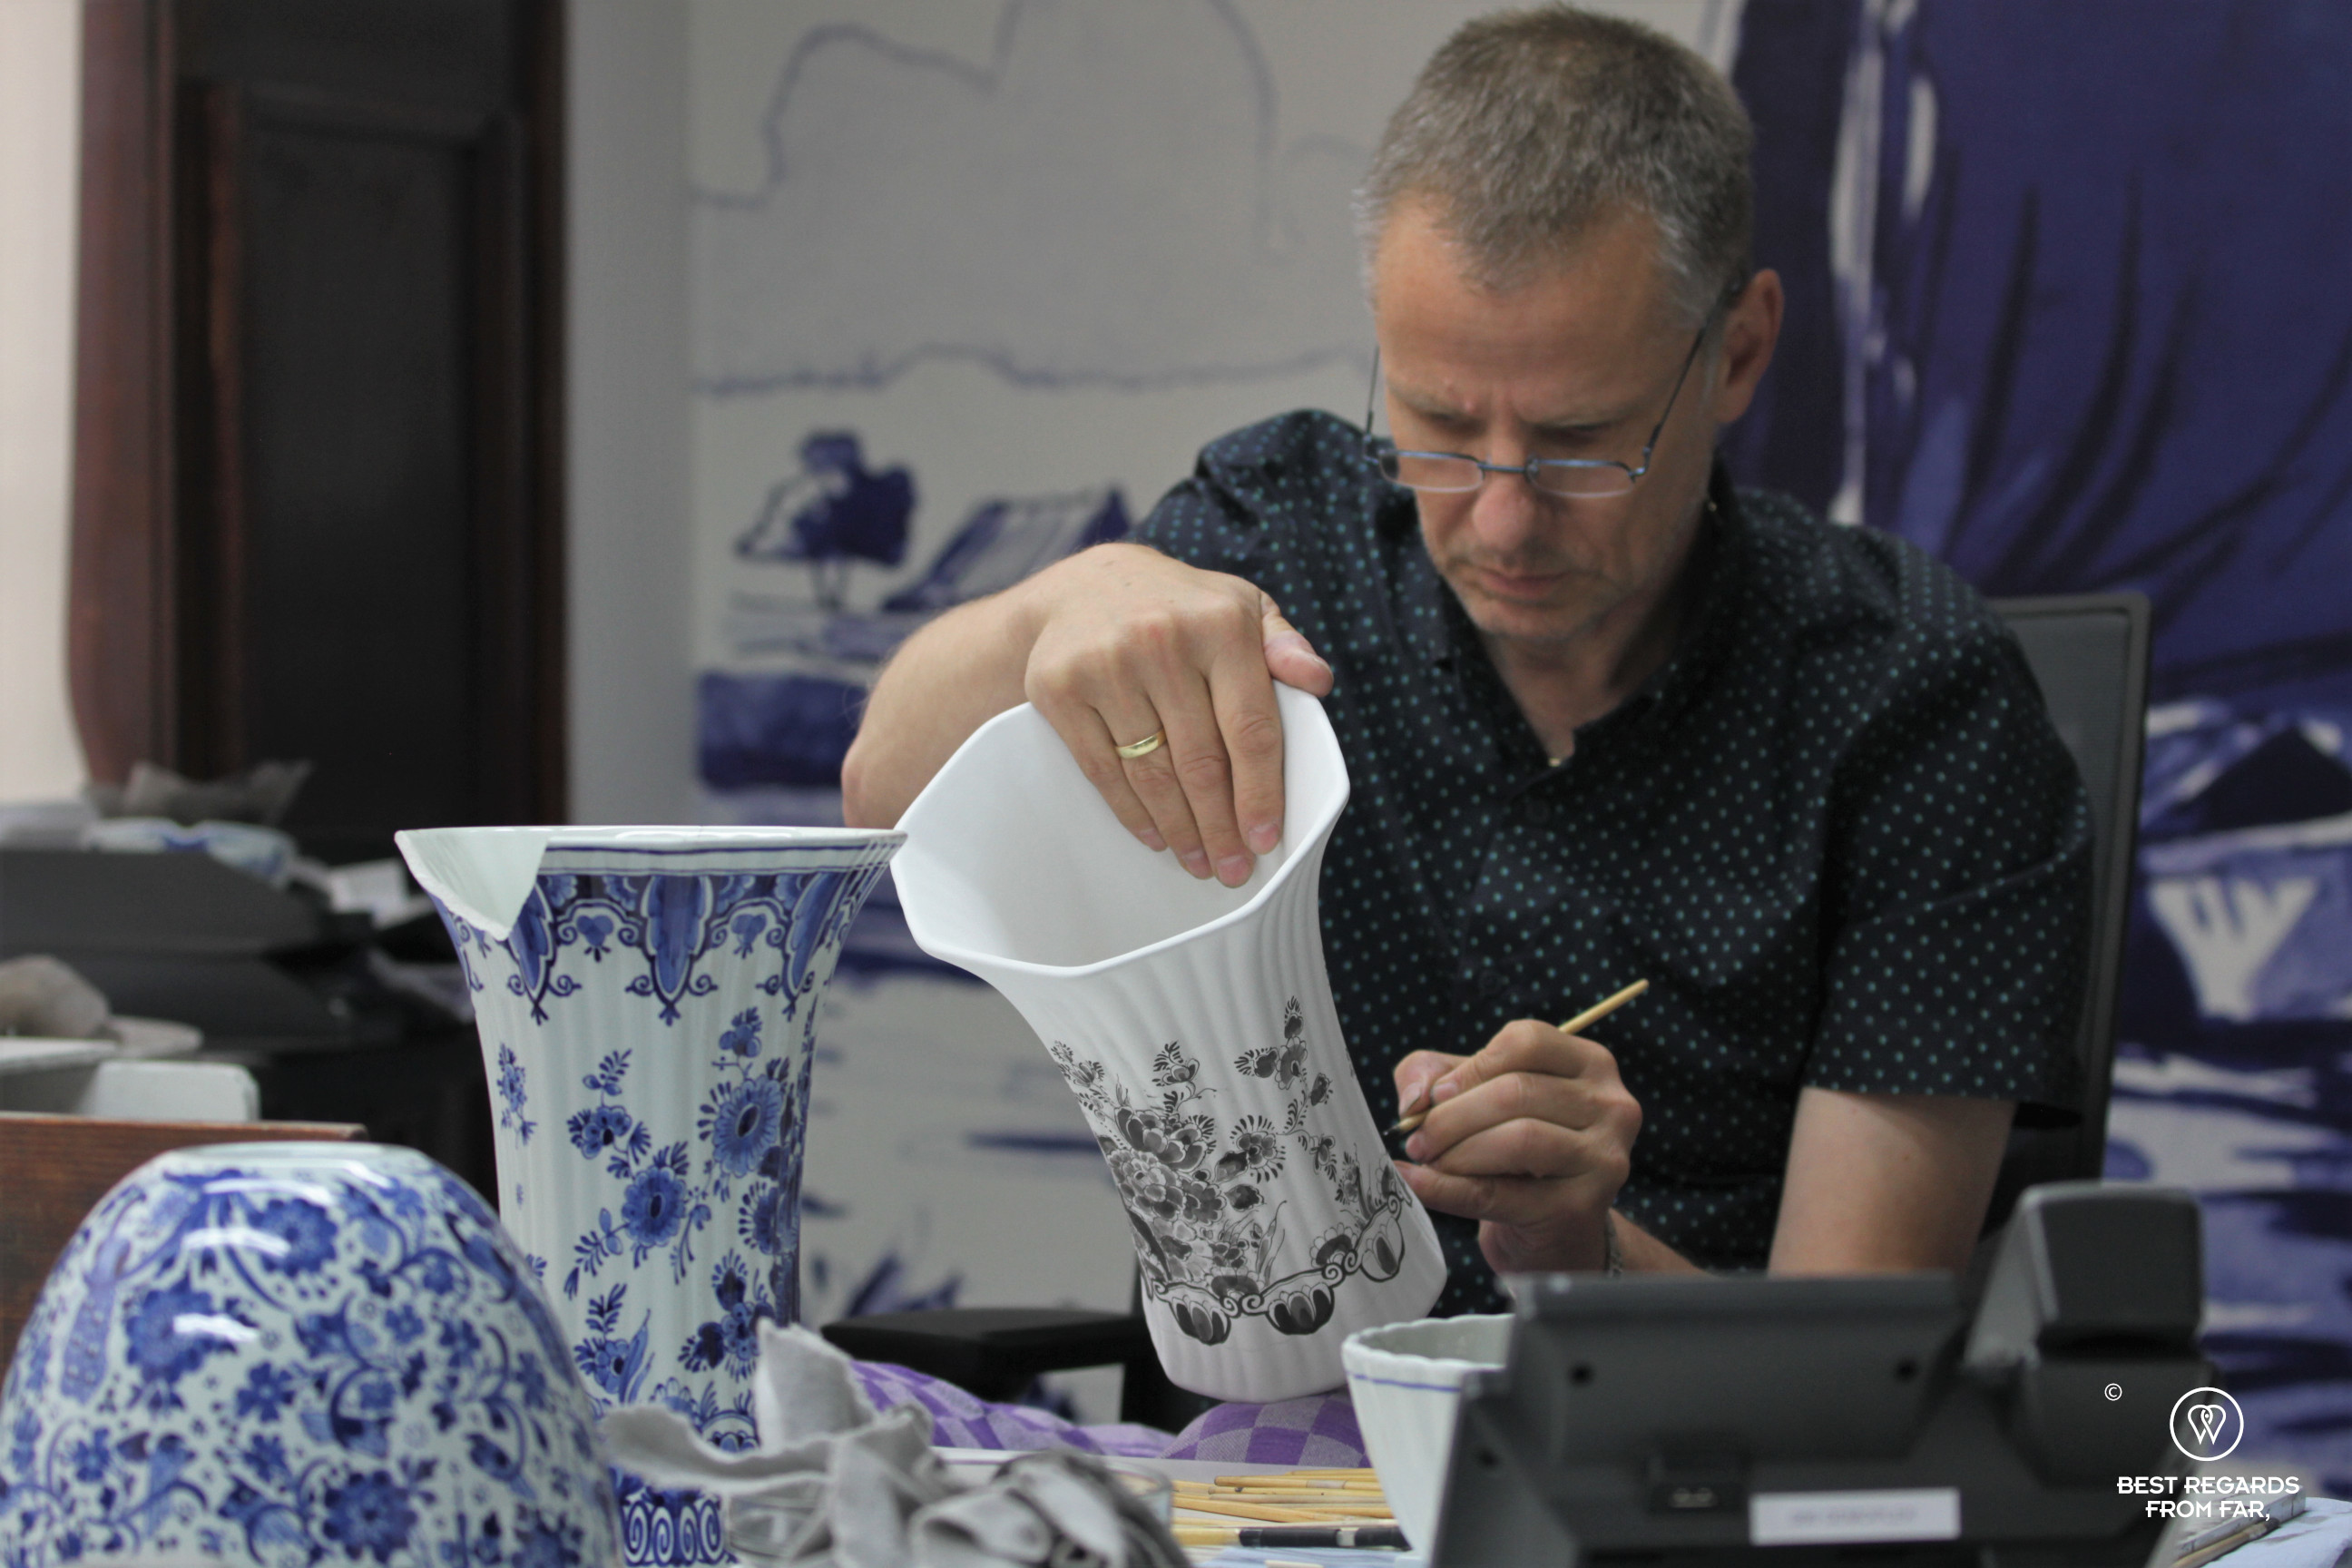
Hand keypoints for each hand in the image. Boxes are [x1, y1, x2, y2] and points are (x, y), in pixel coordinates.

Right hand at [1020, 544, 1332, 884]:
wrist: (1084, 585)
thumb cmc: (1181, 609)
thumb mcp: (1240, 608)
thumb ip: (1284, 645)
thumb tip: (1317, 681)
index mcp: (1221, 623)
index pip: (1250, 728)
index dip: (1259, 792)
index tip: (1264, 838)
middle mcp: (1162, 640)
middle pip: (1200, 761)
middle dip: (1220, 826)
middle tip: (1231, 868)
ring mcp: (1106, 664)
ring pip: (1151, 773)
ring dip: (1178, 828)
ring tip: (1198, 860)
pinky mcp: (1059, 687)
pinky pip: (1102, 769)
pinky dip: (1131, 811)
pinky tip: (1154, 835)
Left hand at [1393, 1018, 1642, 1273]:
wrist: (1551, 1226)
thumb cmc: (1512, 1146)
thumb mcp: (1475, 1095)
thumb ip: (1435, 1076)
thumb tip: (1416, 1099)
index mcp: (1590, 1063)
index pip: (1527, 1041)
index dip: (1471, 1066)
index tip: (1435, 1096)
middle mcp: (1611, 1104)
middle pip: (1517, 1091)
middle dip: (1452, 1116)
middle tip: (1417, 1139)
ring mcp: (1604, 1157)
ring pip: (1520, 1139)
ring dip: (1456, 1152)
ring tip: (1427, 1160)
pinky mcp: (1583, 1206)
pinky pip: (1503, 1194)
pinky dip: (1448, 1189)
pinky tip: (1417, 1181)